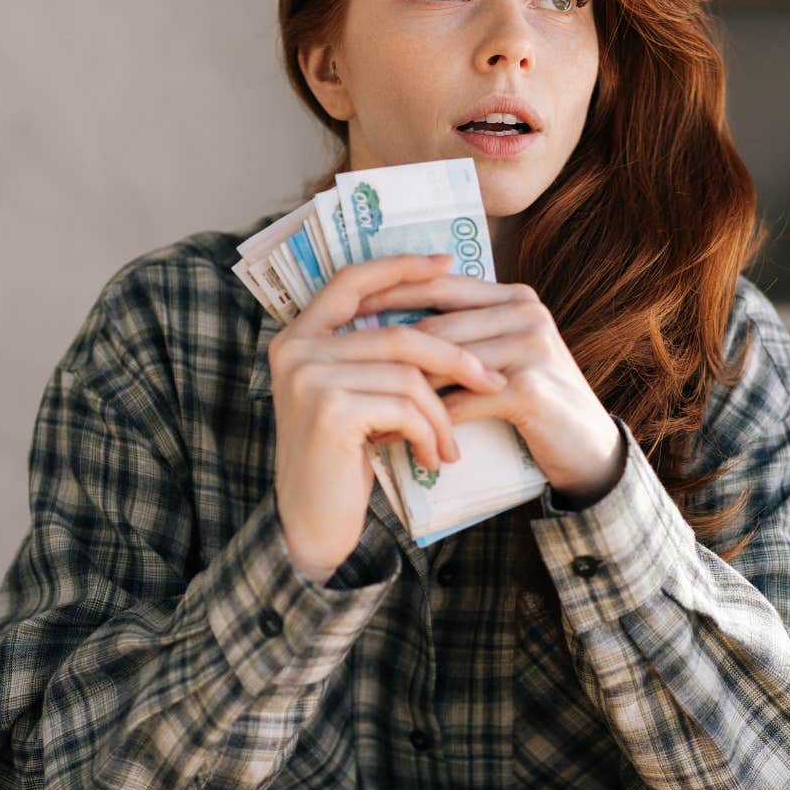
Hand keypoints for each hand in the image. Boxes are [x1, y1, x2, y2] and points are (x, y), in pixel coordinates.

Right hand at [269, 253, 508, 582]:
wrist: (311, 525)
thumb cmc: (340, 461)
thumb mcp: (353, 397)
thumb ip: (375, 356)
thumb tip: (443, 316)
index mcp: (298, 336)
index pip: (352, 280)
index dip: (400, 267)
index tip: (448, 263)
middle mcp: (295, 350)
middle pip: (399, 334)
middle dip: (455, 358)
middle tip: (493, 380)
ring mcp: (309, 378)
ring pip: (408, 374)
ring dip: (442, 413)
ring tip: (449, 446)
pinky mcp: (330, 410)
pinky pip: (405, 407)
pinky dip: (430, 433)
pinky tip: (431, 460)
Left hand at [353, 276, 625, 505]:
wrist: (585, 447)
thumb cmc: (531, 401)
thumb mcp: (499, 356)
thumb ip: (461, 333)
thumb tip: (383, 325)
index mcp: (513, 296)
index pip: (439, 285)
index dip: (389, 295)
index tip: (342, 313)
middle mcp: (526, 312)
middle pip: (437, 326)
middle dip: (390, 354)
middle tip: (348, 372)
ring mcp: (532, 347)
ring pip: (446, 364)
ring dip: (404, 393)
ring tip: (368, 409)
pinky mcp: (531, 388)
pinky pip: (463, 401)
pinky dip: (427, 422)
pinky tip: (401, 438)